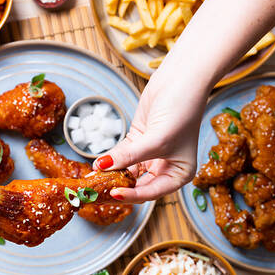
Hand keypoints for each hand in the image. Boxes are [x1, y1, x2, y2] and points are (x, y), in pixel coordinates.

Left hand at [92, 77, 209, 202]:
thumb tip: (102, 167)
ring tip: (93, 181)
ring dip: (111, 175)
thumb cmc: (181, 110)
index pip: (151, 192)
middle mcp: (166, 167)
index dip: (132, 195)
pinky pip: (122, 156)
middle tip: (97, 193)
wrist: (181, 79)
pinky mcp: (139, 140)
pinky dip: (110, 160)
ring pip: (127, 171)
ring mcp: (151, 154)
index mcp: (179, 174)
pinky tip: (97, 165)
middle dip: (118, 188)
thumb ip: (129, 156)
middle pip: (137, 185)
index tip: (114, 194)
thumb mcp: (156, 139)